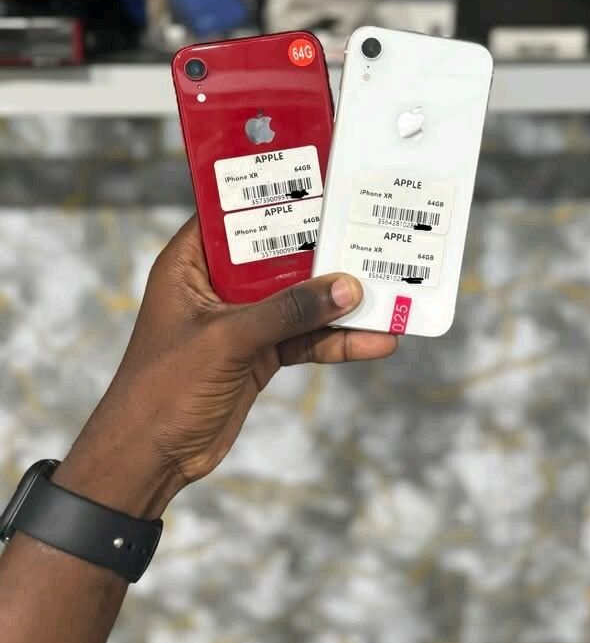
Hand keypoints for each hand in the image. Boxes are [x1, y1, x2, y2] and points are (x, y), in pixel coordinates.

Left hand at [53, 217, 396, 517]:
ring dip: (339, 303)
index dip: (273, 197)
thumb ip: (286, 311)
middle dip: (323, 252)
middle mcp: (218, 285)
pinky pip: (305, 339)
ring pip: (299, 300)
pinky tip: (373, 343)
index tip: (321, 182)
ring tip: (386, 296)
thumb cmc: (163, 388)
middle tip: (370, 233)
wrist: (150, 460)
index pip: (234, 216)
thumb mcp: (225, 340)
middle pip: (278, 257)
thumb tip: (346, 289)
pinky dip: (337, 342)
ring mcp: (242, 320)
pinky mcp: (260, 353)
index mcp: (190, 264)